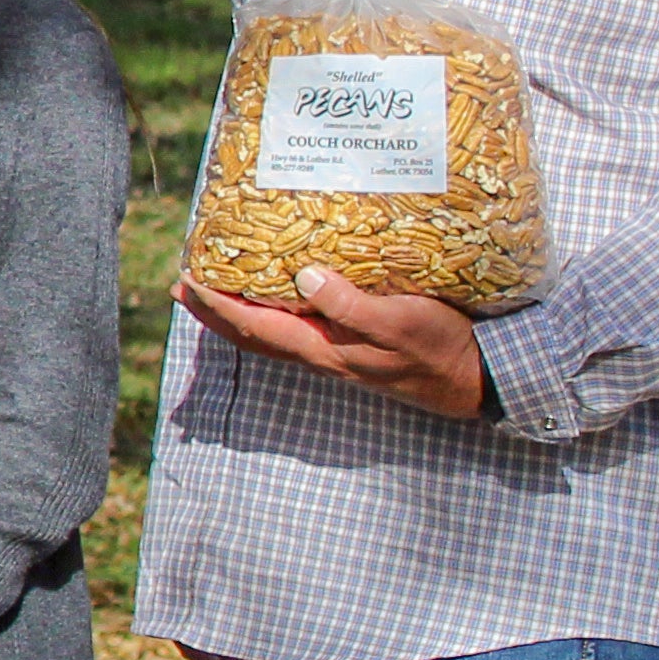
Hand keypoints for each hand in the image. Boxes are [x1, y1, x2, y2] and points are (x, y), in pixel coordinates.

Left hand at [176, 266, 486, 420]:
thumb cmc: (440, 347)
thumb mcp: (399, 322)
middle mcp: (322, 355)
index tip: (186, 282)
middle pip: (253, 335)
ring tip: (214, 291)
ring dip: (238, 314)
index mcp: (325, 349)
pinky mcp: (353, 349)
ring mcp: (337, 355)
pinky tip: (277, 300)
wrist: (477, 380)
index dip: (217, 306)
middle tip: (181, 287)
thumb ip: (350, 305)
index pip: (256, 327)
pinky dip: (272, 315)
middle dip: (214, 313)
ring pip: (272, 336)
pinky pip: (296, 332)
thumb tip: (303, 278)